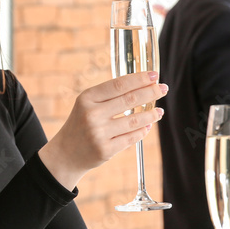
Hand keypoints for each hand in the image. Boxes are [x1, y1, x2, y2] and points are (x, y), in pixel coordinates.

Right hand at [38, 71, 166, 188]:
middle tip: (163, 88)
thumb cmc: (81, 124)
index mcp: (87, 98)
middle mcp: (92, 114)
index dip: (139, 78)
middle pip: (130, 100)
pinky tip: (148, 126)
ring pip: (134, 120)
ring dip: (151, 114)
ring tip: (159, 111)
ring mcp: (99, 133)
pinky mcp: (105, 149)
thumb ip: (109, 96)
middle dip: (151, 92)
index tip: (154, 75)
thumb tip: (142, 86)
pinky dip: (143, 130)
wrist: (66, 153)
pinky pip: (131, 137)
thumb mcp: (87, 104)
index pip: (119, 84)